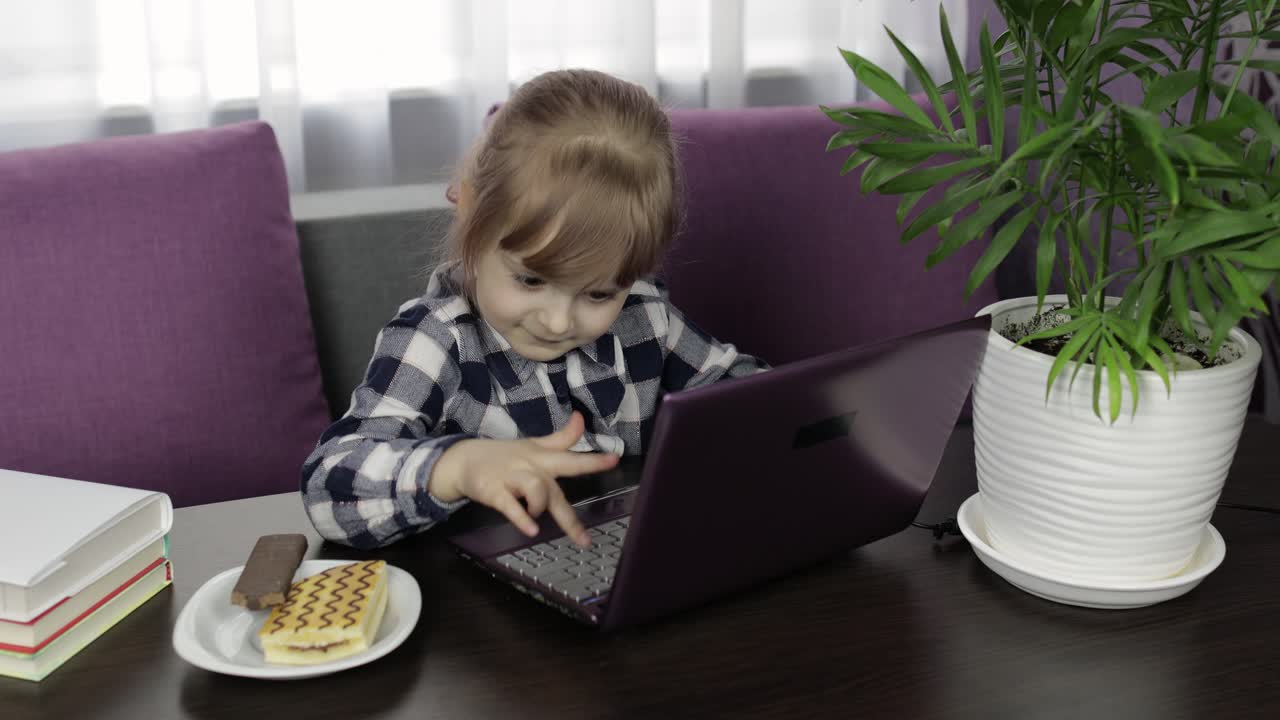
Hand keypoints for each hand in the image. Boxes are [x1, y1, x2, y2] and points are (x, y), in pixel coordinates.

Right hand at [429, 412, 618, 545]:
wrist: (463, 460)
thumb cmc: (505, 456)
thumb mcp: (534, 446)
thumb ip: (561, 438)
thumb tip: (581, 418)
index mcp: (543, 459)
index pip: (571, 458)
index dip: (593, 460)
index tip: (614, 459)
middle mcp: (531, 468)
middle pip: (556, 488)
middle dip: (572, 513)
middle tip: (584, 539)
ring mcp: (512, 479)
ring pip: (537, 492)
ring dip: (540, 508)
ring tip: (535, 520)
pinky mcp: (494, 492)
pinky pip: (510, 506)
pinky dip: (521, 518)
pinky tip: (531, 530)